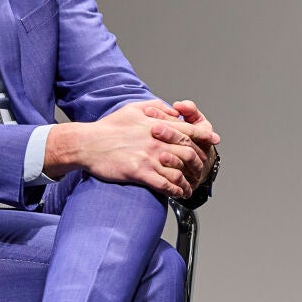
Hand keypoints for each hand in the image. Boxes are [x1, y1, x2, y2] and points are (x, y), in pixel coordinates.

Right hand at [46, 99, 209, 197]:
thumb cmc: (109, 126)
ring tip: (191, 187)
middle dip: (199, 163)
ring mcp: (149, 157)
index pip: (188, 131)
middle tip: (201, 171)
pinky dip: (175, 190)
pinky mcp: (139, 172)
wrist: (87, 143)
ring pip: (179, 172)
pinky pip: (165, 184)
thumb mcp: (134, 108)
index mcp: (157, 125)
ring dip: (188, 182)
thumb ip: (157, 108)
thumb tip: (173, 111)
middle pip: (188, 153)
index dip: (204, 136)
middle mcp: (156, 141)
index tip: (213, 141)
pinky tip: (178, 194)